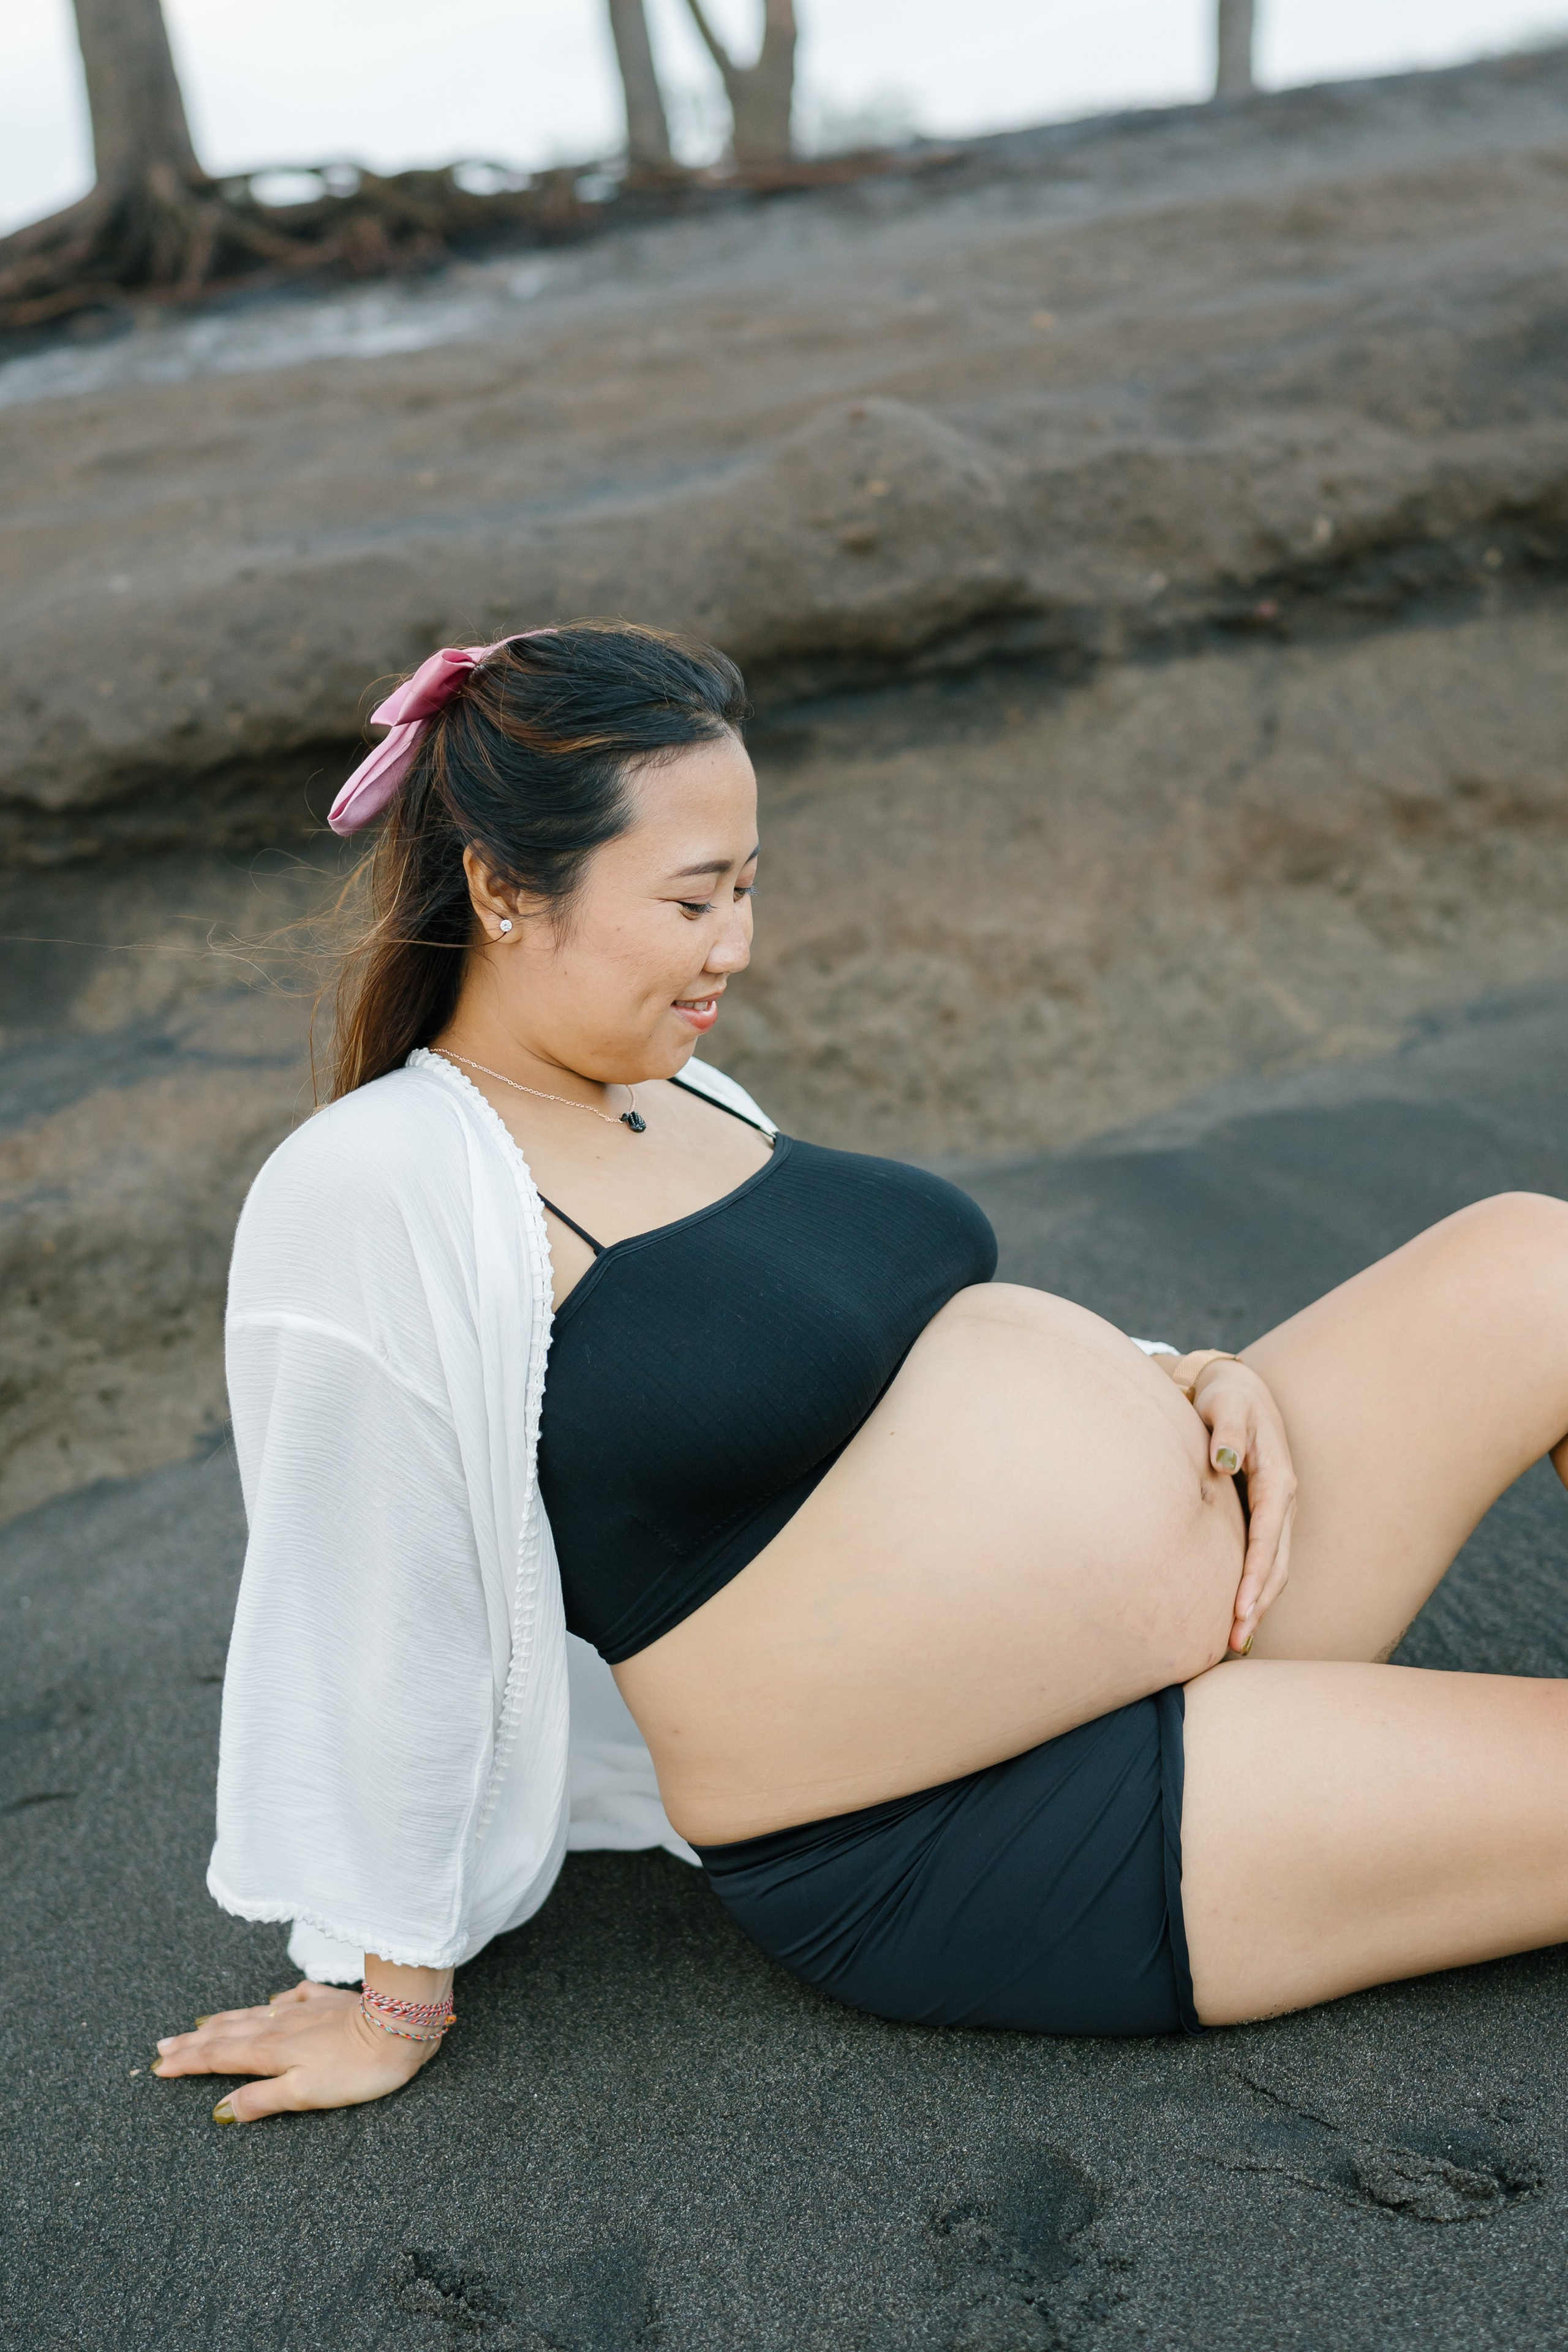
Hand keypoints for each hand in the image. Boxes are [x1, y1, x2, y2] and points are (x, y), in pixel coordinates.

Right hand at [151, 1979, 439, 2123]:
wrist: (400, 2027)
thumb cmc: (355, 2069)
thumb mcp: (304, 2095)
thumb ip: (261, 2099)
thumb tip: (221, 2109)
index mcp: (270, 2051)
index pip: (218, 2057)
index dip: (187, 2062)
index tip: (159, 2066)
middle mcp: (280, 2026)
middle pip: (228, 2033)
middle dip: (194, 2041)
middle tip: (163, 2045)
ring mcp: (305, 2009)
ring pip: (254, 2014)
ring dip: (223, 2021)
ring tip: (199, 2024)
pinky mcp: (330, 2000)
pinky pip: (294, 1997)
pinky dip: (276, 2001)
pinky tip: (274, 2001)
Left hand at [1172, 1352, 1296, 1652]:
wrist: (1240, 1392)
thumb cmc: (1229, 1400)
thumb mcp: (1227, 1407)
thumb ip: (1226, 1433)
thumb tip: (1225, 1462)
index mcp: (1276, 1480)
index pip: (1267, 1537)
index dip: (1254, 1576)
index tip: (1238, 1609)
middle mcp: (1283, 1501)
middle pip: (1276, 1563)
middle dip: (1258, 1604)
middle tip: (1235, 1642)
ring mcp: (1278, 1512)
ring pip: (1275, 1567)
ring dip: (1259, 1604)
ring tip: (1237, 1641)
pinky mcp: (1266, 1517)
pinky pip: (1266, 1558)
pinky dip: (1256, 1588)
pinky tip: (1238, 1613)